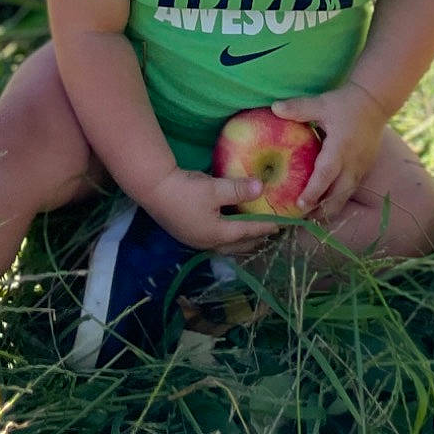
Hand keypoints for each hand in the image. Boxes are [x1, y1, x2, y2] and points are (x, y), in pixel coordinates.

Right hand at [139, 167, 282, 251]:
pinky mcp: (187, 233)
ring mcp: (196, 239)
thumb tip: (261, 187)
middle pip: (237, 246)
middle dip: (253, 240)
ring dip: (239, 241)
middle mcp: (207, 242)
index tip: (280, 225)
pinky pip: (214, 239)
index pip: (247, 232)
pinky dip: (227, 236)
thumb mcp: (214, 189)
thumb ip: (238, 190)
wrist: (153, 189)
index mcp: (217, 235)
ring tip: (250, 235)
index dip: (264, 227)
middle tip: (268, 234)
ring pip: (225, 245)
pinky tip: (226, 229)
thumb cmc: (185, 191)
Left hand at [271, 81, 386, 226]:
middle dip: (321, 210)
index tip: (300, 205)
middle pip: (338, 196)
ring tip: (311, 216)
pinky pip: (350, 188)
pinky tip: (326, 200)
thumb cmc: (346, 103)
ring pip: (346, 195)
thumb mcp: (322, 103)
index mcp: (340, 149)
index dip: (313, 192)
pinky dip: (338, 197)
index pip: (326, 175)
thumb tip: (274, 108)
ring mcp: (360, 168)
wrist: (375, 102)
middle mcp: (352, 163)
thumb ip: (299, 108)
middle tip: (302, 218)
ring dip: (330, 207)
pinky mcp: (364, 168)